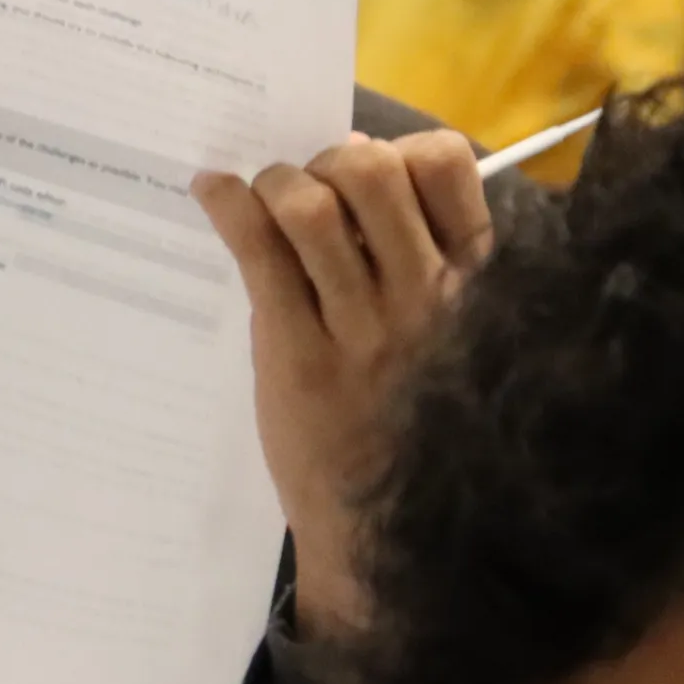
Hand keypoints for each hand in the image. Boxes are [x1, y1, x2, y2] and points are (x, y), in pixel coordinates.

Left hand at [194, 128, 492, 644]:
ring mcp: (361, 329)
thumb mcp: (447, 338)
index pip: (447, 167)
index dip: (400, 150)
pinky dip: (229, 206)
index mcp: (470, 286)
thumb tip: (360, 151)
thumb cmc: (412, 424)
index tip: (370, 171)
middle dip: (327, 161)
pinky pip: (260, 255)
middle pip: (372, 171)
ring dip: (277, 185)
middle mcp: (423, 299)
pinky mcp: (299, 356)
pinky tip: (213, 193)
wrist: (384, 533)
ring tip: (263, 201)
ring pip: (313, 208)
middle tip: (308, 190)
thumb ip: (421, 251)